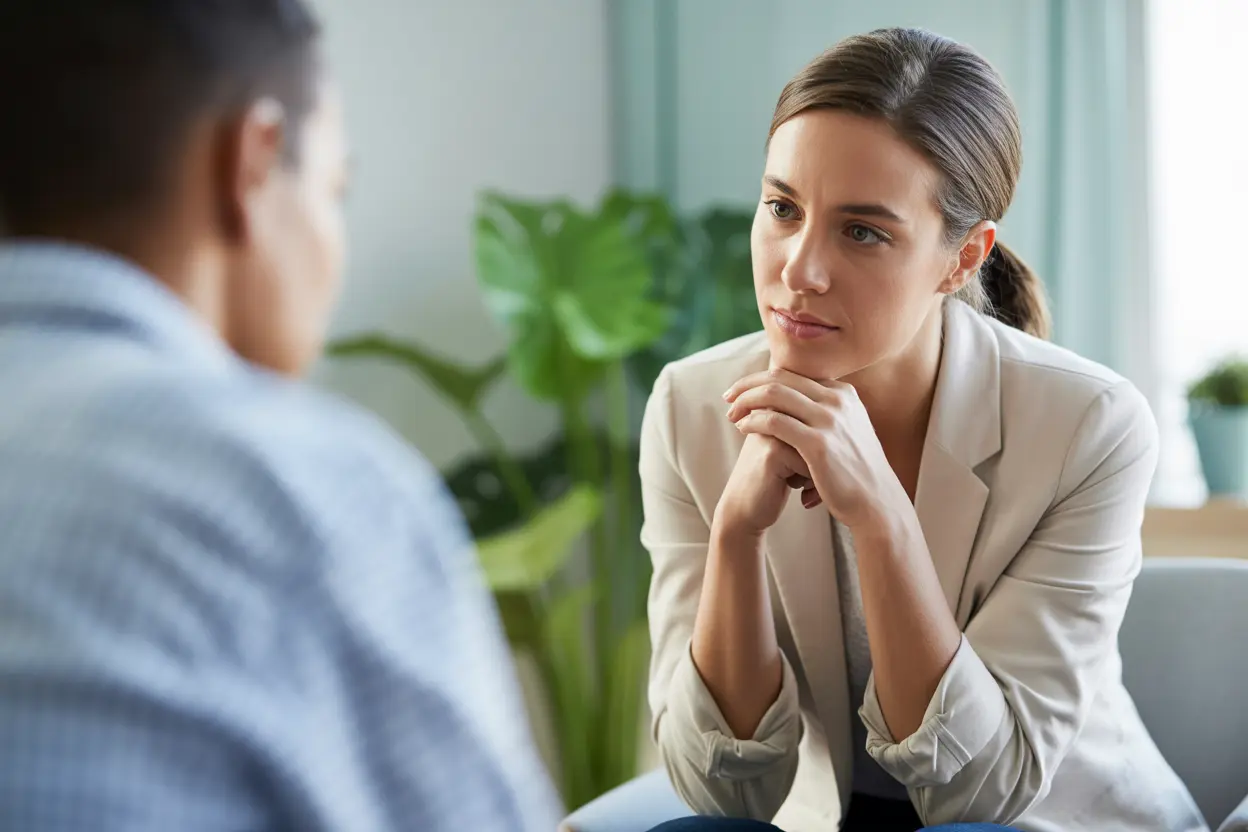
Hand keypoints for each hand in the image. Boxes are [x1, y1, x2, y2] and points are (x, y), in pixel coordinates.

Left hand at [724, 369, 908, 530]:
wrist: (876, 504)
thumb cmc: (855, 472)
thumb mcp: (846, 432)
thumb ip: (825, 413)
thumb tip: (797, 400)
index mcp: (843, 393)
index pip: (793, 374)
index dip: (762, 379)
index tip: (743, 391)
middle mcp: (838, 400)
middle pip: (780, 378)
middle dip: (748, 385)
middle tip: (728, 397)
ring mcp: (830, 420)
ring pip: (774, 394)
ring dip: (746, 402)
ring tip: (732, 415)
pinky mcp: (819, 443)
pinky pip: (774, 421)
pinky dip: (753, 421)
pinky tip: (743, 428)